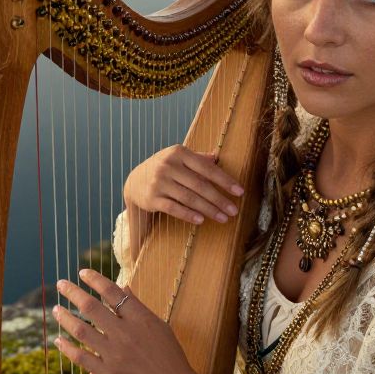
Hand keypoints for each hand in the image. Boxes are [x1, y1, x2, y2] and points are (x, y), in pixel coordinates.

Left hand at [53, 269, 199, 373]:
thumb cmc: (170, 356)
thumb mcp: (159, 326)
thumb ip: (138, 307)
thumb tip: (123, 286)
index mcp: (141, 318)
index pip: (113, 292)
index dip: (95, 279)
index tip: (83, 272)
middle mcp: (125, 333)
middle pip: (92, 307)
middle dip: (73, 293)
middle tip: (61, 284)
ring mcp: (115, 354)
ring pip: (81, 330)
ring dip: (65, 318)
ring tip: (56, 309)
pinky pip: (82, 357)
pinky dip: (67, 348)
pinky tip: (58, 340)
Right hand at [123, 144, 244, 226]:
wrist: (134, 181)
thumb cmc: (164, 168)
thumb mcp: (178, 158)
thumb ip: (197, 158)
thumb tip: (217, 156)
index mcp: (179, 152)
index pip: (207, 168)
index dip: (225, 180)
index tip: (240, 192)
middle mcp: (168, 165)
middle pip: (199, 185)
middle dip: (219, 199)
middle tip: (234, 210)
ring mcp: (159, 182)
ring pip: (189, 198)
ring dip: (208, 209)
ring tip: (223, 218)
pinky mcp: (151, 198)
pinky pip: (174, 208)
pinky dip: (188, 215)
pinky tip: (201, 220)